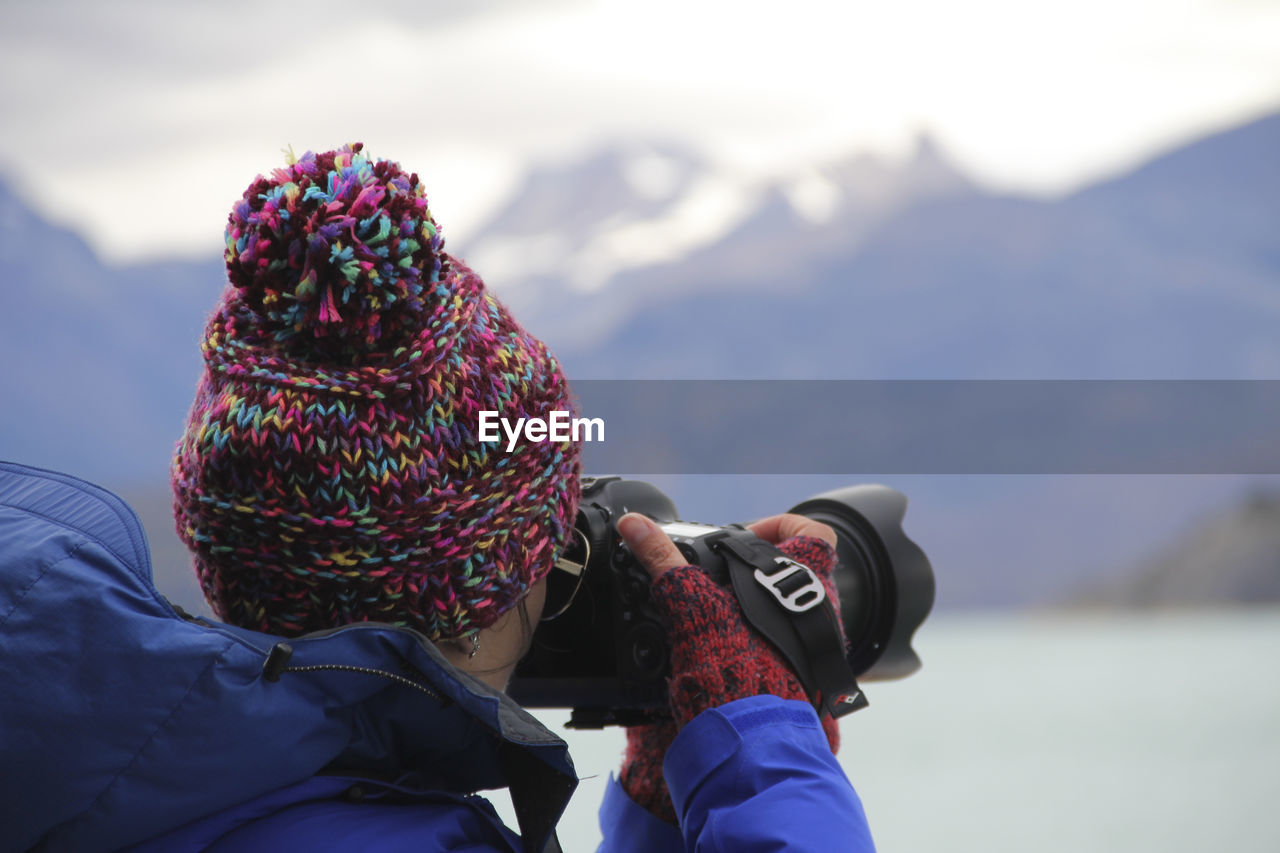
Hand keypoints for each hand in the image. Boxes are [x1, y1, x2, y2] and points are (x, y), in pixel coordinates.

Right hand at [615, 513, 841, 823]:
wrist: (748, 749)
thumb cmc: (731, 677)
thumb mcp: (692, 608)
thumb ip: (664, 561)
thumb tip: (634, 525)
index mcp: (806, 585)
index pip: (813, 533)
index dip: (781, 526)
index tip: (745, 537)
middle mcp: (823, 618)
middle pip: (800, 574)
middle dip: (760, 574)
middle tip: (722, 579)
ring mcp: (820, 653)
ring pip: (796, 615)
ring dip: (761, 611)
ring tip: (720, 618)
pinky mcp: (811, 685)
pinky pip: (791, 652)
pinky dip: (762, 648)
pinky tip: (729, 654)